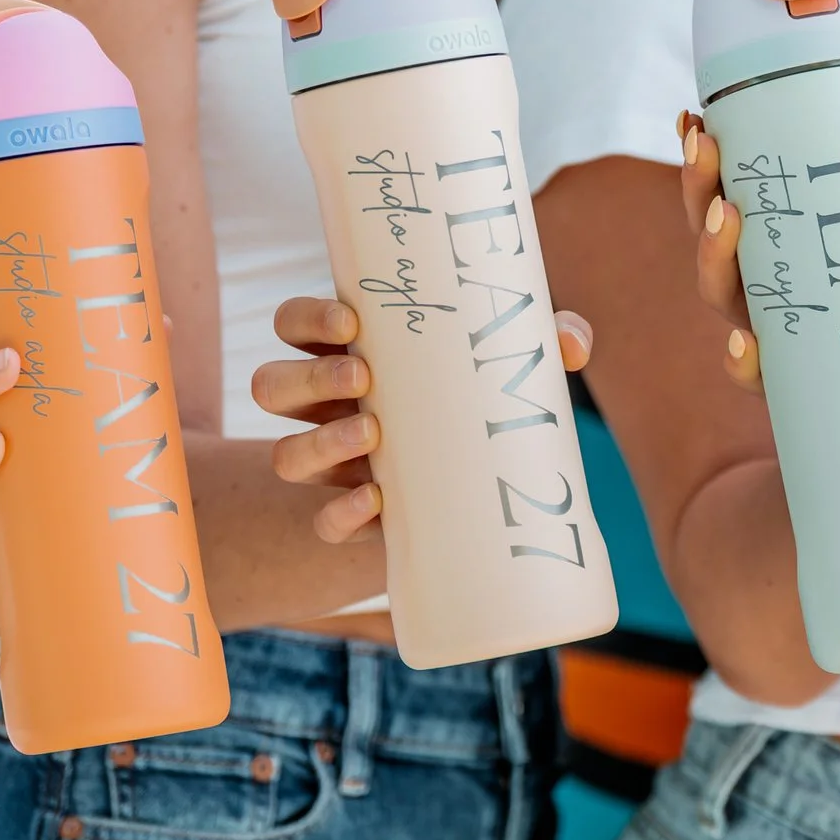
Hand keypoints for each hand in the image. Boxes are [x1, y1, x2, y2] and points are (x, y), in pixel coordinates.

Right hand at [250, 298, 595, 544]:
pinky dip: (339, 514)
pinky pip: (322, 522)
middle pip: (271, 385)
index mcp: (347, 352)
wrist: (482, 487)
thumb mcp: (507, 362)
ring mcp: (332, 461)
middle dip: (309, 378)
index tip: (351, 319)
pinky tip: (375, 502)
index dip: (307, 317)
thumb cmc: (482, 397)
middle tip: (364, 376)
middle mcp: (324, 405)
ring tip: (373, 435)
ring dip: (318, 444)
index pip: (293, 324)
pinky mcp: (353, 514)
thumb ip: (542, 341)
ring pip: (283, 454)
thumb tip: (569, 342)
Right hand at [682, 110, 839, 400]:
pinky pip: (756, 375)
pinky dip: (743, 361)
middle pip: (714, 237)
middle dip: (700, 192)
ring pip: (722, 293)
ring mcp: (778, 332)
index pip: (734, 196)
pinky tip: (745, 343)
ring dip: (713, 257)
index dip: (706, 164)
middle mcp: (772, 285)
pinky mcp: (796, 384)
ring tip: (727, 221)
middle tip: (705, 152)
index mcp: (790, 243)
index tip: (695, 120)